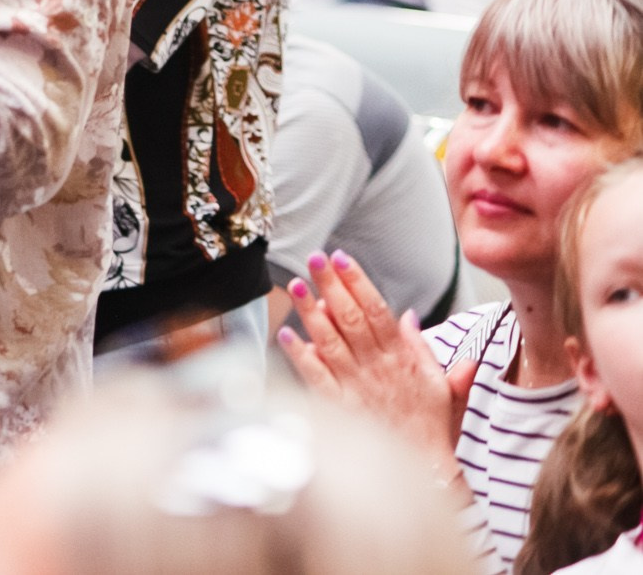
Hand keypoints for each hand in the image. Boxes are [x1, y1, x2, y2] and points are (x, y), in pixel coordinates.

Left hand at [278, 252, 471, 476]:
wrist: (426, 469)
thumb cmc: (430, 425)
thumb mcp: (440, 383)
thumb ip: (423, 347)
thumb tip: (407, 315)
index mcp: (402, 358)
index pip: (377, 310)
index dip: (358, 282)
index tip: (341, 258)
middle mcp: (378, 368)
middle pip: (351, 319)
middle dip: (331, 286)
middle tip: (314, 259)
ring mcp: (357, 387)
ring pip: (330, 342)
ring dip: (311, 313)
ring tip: (295, 285)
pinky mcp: (341, 407)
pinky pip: (317, 378)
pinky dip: (301, 356)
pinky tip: (286, 335)